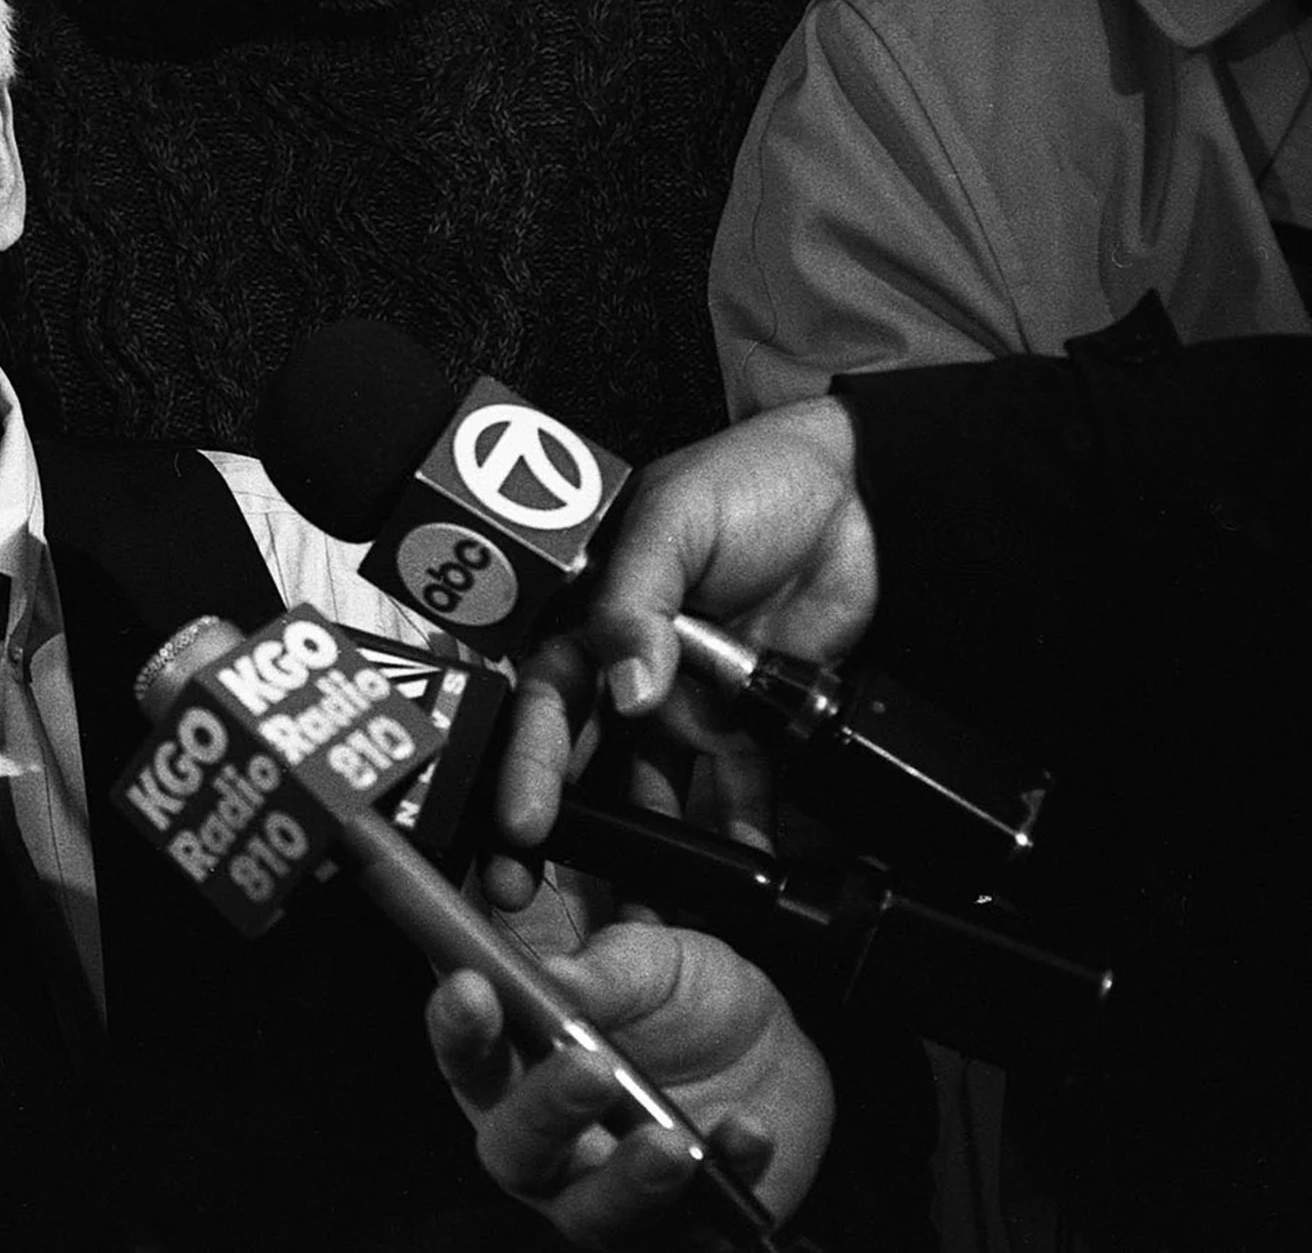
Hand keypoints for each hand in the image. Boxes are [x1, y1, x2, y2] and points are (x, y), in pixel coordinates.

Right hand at [426, 922, 830, 1247]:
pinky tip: (747, 1131)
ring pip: (591, 1214)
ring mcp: (611, 1192)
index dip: (459, 1031)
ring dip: (626, 1181)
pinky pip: (694, 1228)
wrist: (774, 1045)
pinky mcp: (683, 1226)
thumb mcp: (656, 961)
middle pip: (515, 1151)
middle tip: (590, 1070)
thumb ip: (610, 969)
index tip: (474, 990)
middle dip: (544, 1113)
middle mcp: (552, 1141)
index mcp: (522, 1067)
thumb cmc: (689, 1002)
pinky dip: (726, 1179)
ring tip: (668, 1138)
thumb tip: (562, 977)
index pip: (469, 1059)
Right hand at [487, 398, 874, 904]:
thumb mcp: (676, 519)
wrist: (864, 489)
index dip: (527, 763)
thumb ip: (637, 602)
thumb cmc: (751, 477)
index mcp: (589, 615)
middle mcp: (627, 669)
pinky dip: (739, 835)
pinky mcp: (749, 723)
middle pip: (585, 761)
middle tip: (536, 891)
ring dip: (649, 849)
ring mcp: (687, 702)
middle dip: (562, 830)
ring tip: (647, 909)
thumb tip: (627, 691)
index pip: (546, 701)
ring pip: (656, 789)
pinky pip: (737, 790)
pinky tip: (743, 874)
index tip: (521, 822)